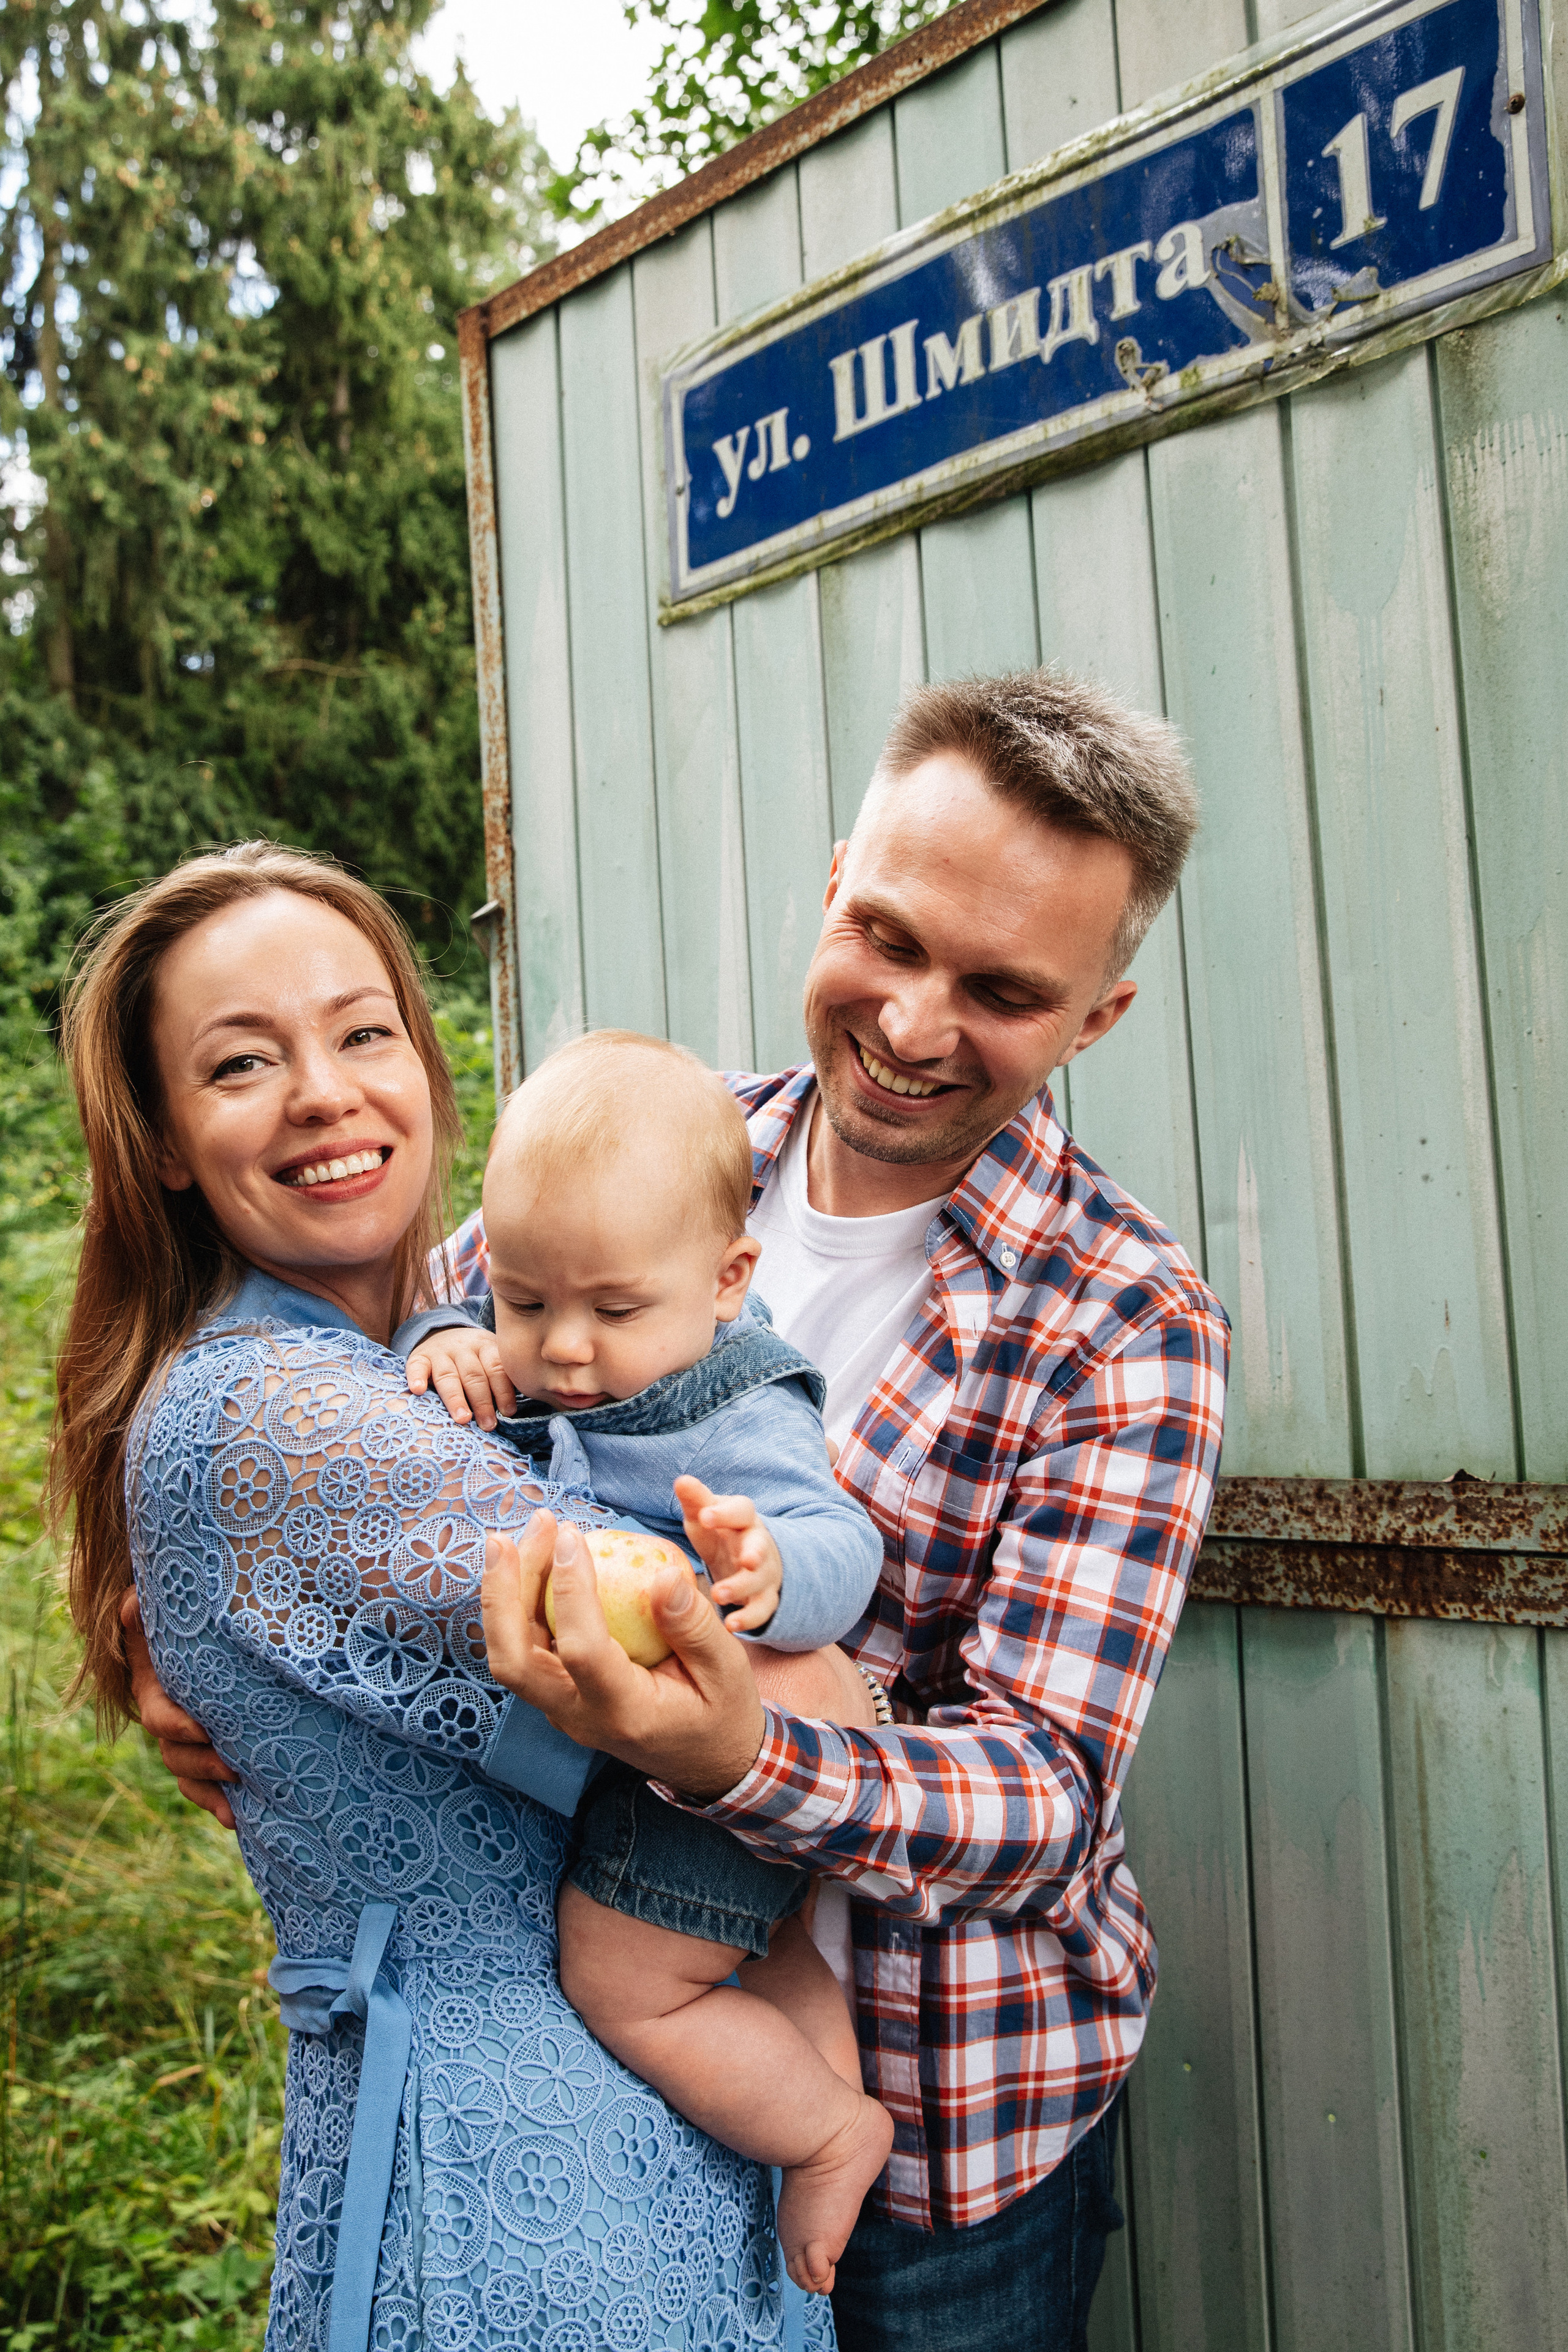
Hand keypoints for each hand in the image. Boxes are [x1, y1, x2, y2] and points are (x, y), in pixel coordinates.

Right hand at [119, 1588, 237, 1830]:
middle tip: (235, 1766)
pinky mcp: (210, 1753)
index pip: (159, 1718)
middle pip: (176, 1755)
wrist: (209, 1640)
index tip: (201, 1730)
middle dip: (204, 1764)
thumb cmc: (187, 1627)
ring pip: (189, 1775)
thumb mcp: (165, 1619)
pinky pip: (205, 1788)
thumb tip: (131, 1606)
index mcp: (156, 1694)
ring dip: (211, 1791)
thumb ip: (143, 1610)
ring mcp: (188, 1743)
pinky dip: (218, 1804)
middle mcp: (170, 1723)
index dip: (176, 1727)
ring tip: (238, 1806)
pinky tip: (238, 1819)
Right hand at [406, 1325, 515, 1430]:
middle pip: (474, 1376)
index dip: (503, 1391)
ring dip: (456, 1399)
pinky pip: (417, 1366)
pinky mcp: (420, 1357)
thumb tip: (513, 1411)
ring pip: (448, 1376)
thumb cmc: (474, 1358)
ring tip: (463, 1419)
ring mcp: (440, 1351)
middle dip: (482, 1402)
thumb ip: (502, 1377)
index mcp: (486, 1346)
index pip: (496, 1368)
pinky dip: (416, 1378)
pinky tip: (418, 1391)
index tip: (508, 1412)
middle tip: (488, 1425)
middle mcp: (463, 1347)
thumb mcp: (490, 1358)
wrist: (443, 1332)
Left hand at [482, 1514, 766, 1800]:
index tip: (573, 1536)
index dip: (570, 1589)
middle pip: (514, 1660)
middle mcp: (579, 1717)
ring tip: (517, 1538)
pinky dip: (517, 1606)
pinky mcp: (559, 1698)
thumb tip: (664, 1574)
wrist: (708, 1762)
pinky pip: (525, 1650)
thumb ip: (695, 1626)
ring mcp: (562, 1711)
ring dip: (503, 1594)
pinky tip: (533, 1564)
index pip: (581, 1650)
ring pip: (509, 1655)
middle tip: (512, 1535)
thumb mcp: (727, 1670)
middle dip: (502, 1593)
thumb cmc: (722, 1713)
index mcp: (624, 1711)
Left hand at [672, 1475, 782, 1633]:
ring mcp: (765, 1572)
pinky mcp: (764, 1597)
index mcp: (743, 1519)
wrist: (748, 1558)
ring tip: (719, 1595)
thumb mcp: (706, 1517)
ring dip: (742, 1586)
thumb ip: (695, 1500)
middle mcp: (758, 1543)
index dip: (726, 1513)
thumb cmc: (719, 1533)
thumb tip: (681, 1480)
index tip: (705, 1516)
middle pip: (761, 1545)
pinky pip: (762, 1608)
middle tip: (746, 1559)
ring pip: (761, 1579)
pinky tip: (731, 1626)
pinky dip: (749, 1618)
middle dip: (755, 1552)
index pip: (742, 1510)